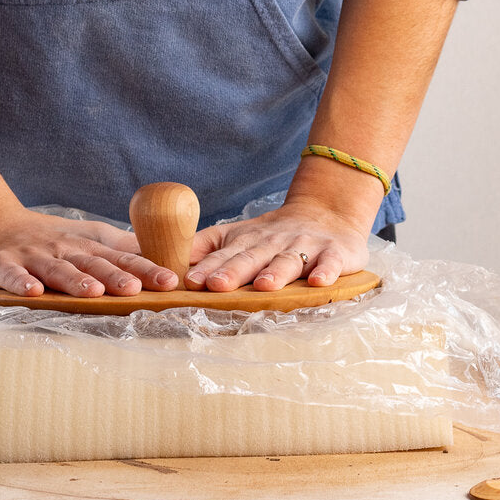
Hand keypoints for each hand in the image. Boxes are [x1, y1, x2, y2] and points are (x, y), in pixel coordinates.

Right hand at [0, 205, 179, 296]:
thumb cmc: (45, 237)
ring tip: (93, 292)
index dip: (145, 268)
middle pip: (93, 263)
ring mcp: (33, 257)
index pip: (120, 257)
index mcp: (86, 246)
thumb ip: (120, 247)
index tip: (170, 280)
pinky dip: (21, 283)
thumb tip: (162, 258)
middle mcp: (63, 250)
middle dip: (116, 276)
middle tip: (137, 289)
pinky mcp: (2, 265)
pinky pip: (12, 275)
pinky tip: (33, 292)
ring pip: (57, 270)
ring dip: (75, 281)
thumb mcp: (85, 238)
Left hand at [184, 200, 370, 291]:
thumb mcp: (236, 236)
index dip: (207, 267)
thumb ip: (204, 248)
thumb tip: (164, 263)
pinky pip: (331, 262)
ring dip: (275, 273)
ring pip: (288, 261)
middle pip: (252, 257)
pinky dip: (326, 271)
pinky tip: (319, 282)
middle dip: (233, 272)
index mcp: (247, 241)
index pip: (224, 254)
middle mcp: (274, 243)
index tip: (189, 282)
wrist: (327, 213)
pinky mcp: (335, 253)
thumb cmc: (272, 235)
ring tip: (263, 286)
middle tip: (216, 286)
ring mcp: (305, 247)